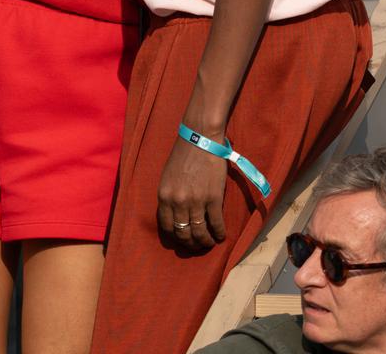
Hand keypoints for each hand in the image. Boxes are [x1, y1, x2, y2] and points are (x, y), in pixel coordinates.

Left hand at [157, 136, 226, 250]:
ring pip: (200, 233)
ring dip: (205, 242)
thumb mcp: (167, 176)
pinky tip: (221, 236)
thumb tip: (175, 216)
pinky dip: (219, 233)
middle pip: (183, 234)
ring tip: (209, 243)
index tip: (182, 239)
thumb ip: (170, 196)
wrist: (200, 138)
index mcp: (164, 196)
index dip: (175, 237)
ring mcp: (196, 202)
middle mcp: (178, 202)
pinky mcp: (213, 199)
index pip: (166, 227)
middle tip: (197, 246)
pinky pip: (216, 224)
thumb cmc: (183, 154)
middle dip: (191, 244)